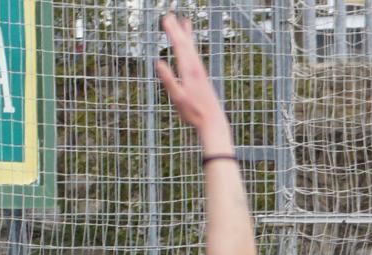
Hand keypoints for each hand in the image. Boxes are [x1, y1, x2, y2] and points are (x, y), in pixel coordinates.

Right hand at [154, 15, 230, 141]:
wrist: (214, 122)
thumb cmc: (194, 113)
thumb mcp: (177, 98)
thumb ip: (168, 80)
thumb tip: (157, 62)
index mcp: (189, 71)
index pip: (180, 46)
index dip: (173, 31)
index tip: (166, 18)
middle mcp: (196, 69)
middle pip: (186, 44)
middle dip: (178, 29)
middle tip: (170, 14)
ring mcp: (201, 72)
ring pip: (193, 49)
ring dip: (187, 35)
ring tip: (185, 22)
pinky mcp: (202, 78)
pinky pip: (195, 56)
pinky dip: (192, 47)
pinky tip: (190, 47)